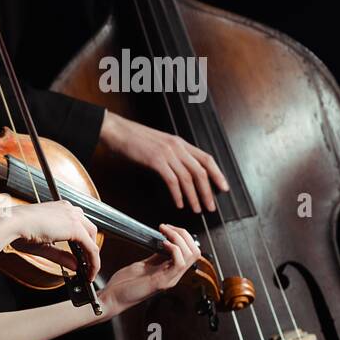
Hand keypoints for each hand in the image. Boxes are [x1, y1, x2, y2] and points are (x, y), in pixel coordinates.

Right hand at [5, 200, 100, 281]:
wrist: (12, 224)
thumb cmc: (19, 230)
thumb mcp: (44, 245)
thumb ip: (61, 255)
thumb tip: (75, 265)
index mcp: (59, 208)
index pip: (78, 223)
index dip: (82, 240)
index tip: (80, 255)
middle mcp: (68, 209)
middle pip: (89, 228)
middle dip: (90, 246)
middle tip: (87, 262)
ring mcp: (73, 217)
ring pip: (92, 237)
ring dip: (93, 255)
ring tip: (89, 270)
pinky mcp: (75, 228)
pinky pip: (91, 247)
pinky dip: (93, 261)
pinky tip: (89, 271)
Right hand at [99, 112, 229, 212]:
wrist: (116, 130)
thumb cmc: (132, 138)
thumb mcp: (158, 144)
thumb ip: (171, 155)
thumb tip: (179, 170)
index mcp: (180, 142)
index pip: (207, 159)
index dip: (218, 174)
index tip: (223, 188)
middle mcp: (177, 147)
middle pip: (201, 171)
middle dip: (208, 191)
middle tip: (210, 206)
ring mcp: (167, 153)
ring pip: (188, 178)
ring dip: (194, 196)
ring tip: (196, 209)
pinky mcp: (156, 160)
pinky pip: (172, 180)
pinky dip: (178, 194)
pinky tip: (179, 203)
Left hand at [99, 224, 199, 312]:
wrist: (112, 297)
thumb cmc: (124, 284)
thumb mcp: (143, 265)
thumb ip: (156, 257)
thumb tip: (163, 243)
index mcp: (170, 271)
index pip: (189, 251)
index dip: (182, 236)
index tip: (168, 228)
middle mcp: (173, 276)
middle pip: (194, 251)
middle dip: (183, 234)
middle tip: (168, 228)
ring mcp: (169, 279)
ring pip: (190, 255)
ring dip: (178, 239)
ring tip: (165, 232)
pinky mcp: (162, 282)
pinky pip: (179, 263)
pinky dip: (174, 249)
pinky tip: (164, 243)